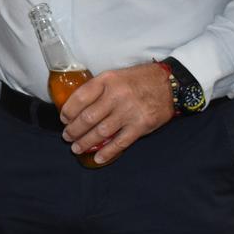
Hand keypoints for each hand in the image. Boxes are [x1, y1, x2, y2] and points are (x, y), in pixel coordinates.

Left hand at [59, 62, 175, 165]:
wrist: (170, 84)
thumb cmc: (138, 79)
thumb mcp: (115, 76)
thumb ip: (98, 89)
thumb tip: (77, 106)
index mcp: (107, 80)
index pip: (80, 97)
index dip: (68, 111)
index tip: (64, 118)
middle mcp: (117, 96)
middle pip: (88, 117)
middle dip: (74, 130)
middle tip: (67, 136)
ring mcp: (129, 111)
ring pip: (101, 132)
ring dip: (86, 142)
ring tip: (76, 148)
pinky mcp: (141, 125)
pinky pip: (121, 142)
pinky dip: (107, 152)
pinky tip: (97, 157)